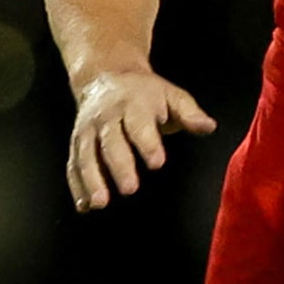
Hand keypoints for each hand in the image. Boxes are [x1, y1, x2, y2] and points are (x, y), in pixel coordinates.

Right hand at [66, 70, 216, 211]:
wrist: (106, 76)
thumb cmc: (146, 93)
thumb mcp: (171, 95)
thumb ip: (190, 113)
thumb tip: (209, 126)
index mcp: (134, 104)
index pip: (139, 124)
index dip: (147, 143)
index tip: (157, 162)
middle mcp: (107, 117)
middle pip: (111, 142)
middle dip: (119, 166)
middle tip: (129, 189)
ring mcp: (88, 130)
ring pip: (86, 155)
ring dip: (91, 180)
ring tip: (99, 203)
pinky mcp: (77, 143)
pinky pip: (74, 165)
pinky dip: (77, 186)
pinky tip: (84, 207)